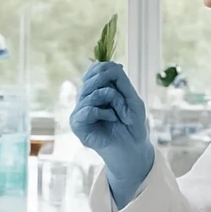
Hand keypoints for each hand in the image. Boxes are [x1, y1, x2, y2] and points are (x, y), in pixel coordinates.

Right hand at [70, 61, 154, 205]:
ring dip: (113, 100)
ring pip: (93, 92)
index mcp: (96, 90)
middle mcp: (85, 98)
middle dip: (114, 86)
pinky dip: (104, 113)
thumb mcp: (132, 97)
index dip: (108, 70)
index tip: (122, 83)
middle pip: (94, 76)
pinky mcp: (77, 124)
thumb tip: (111, 63)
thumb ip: (121, 80)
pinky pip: (89, 110)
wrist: (133, 148)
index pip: (95, 68)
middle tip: (123, 103)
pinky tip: (111, 119)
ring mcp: (80, 110)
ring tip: (119, 114)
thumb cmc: (133, 124)